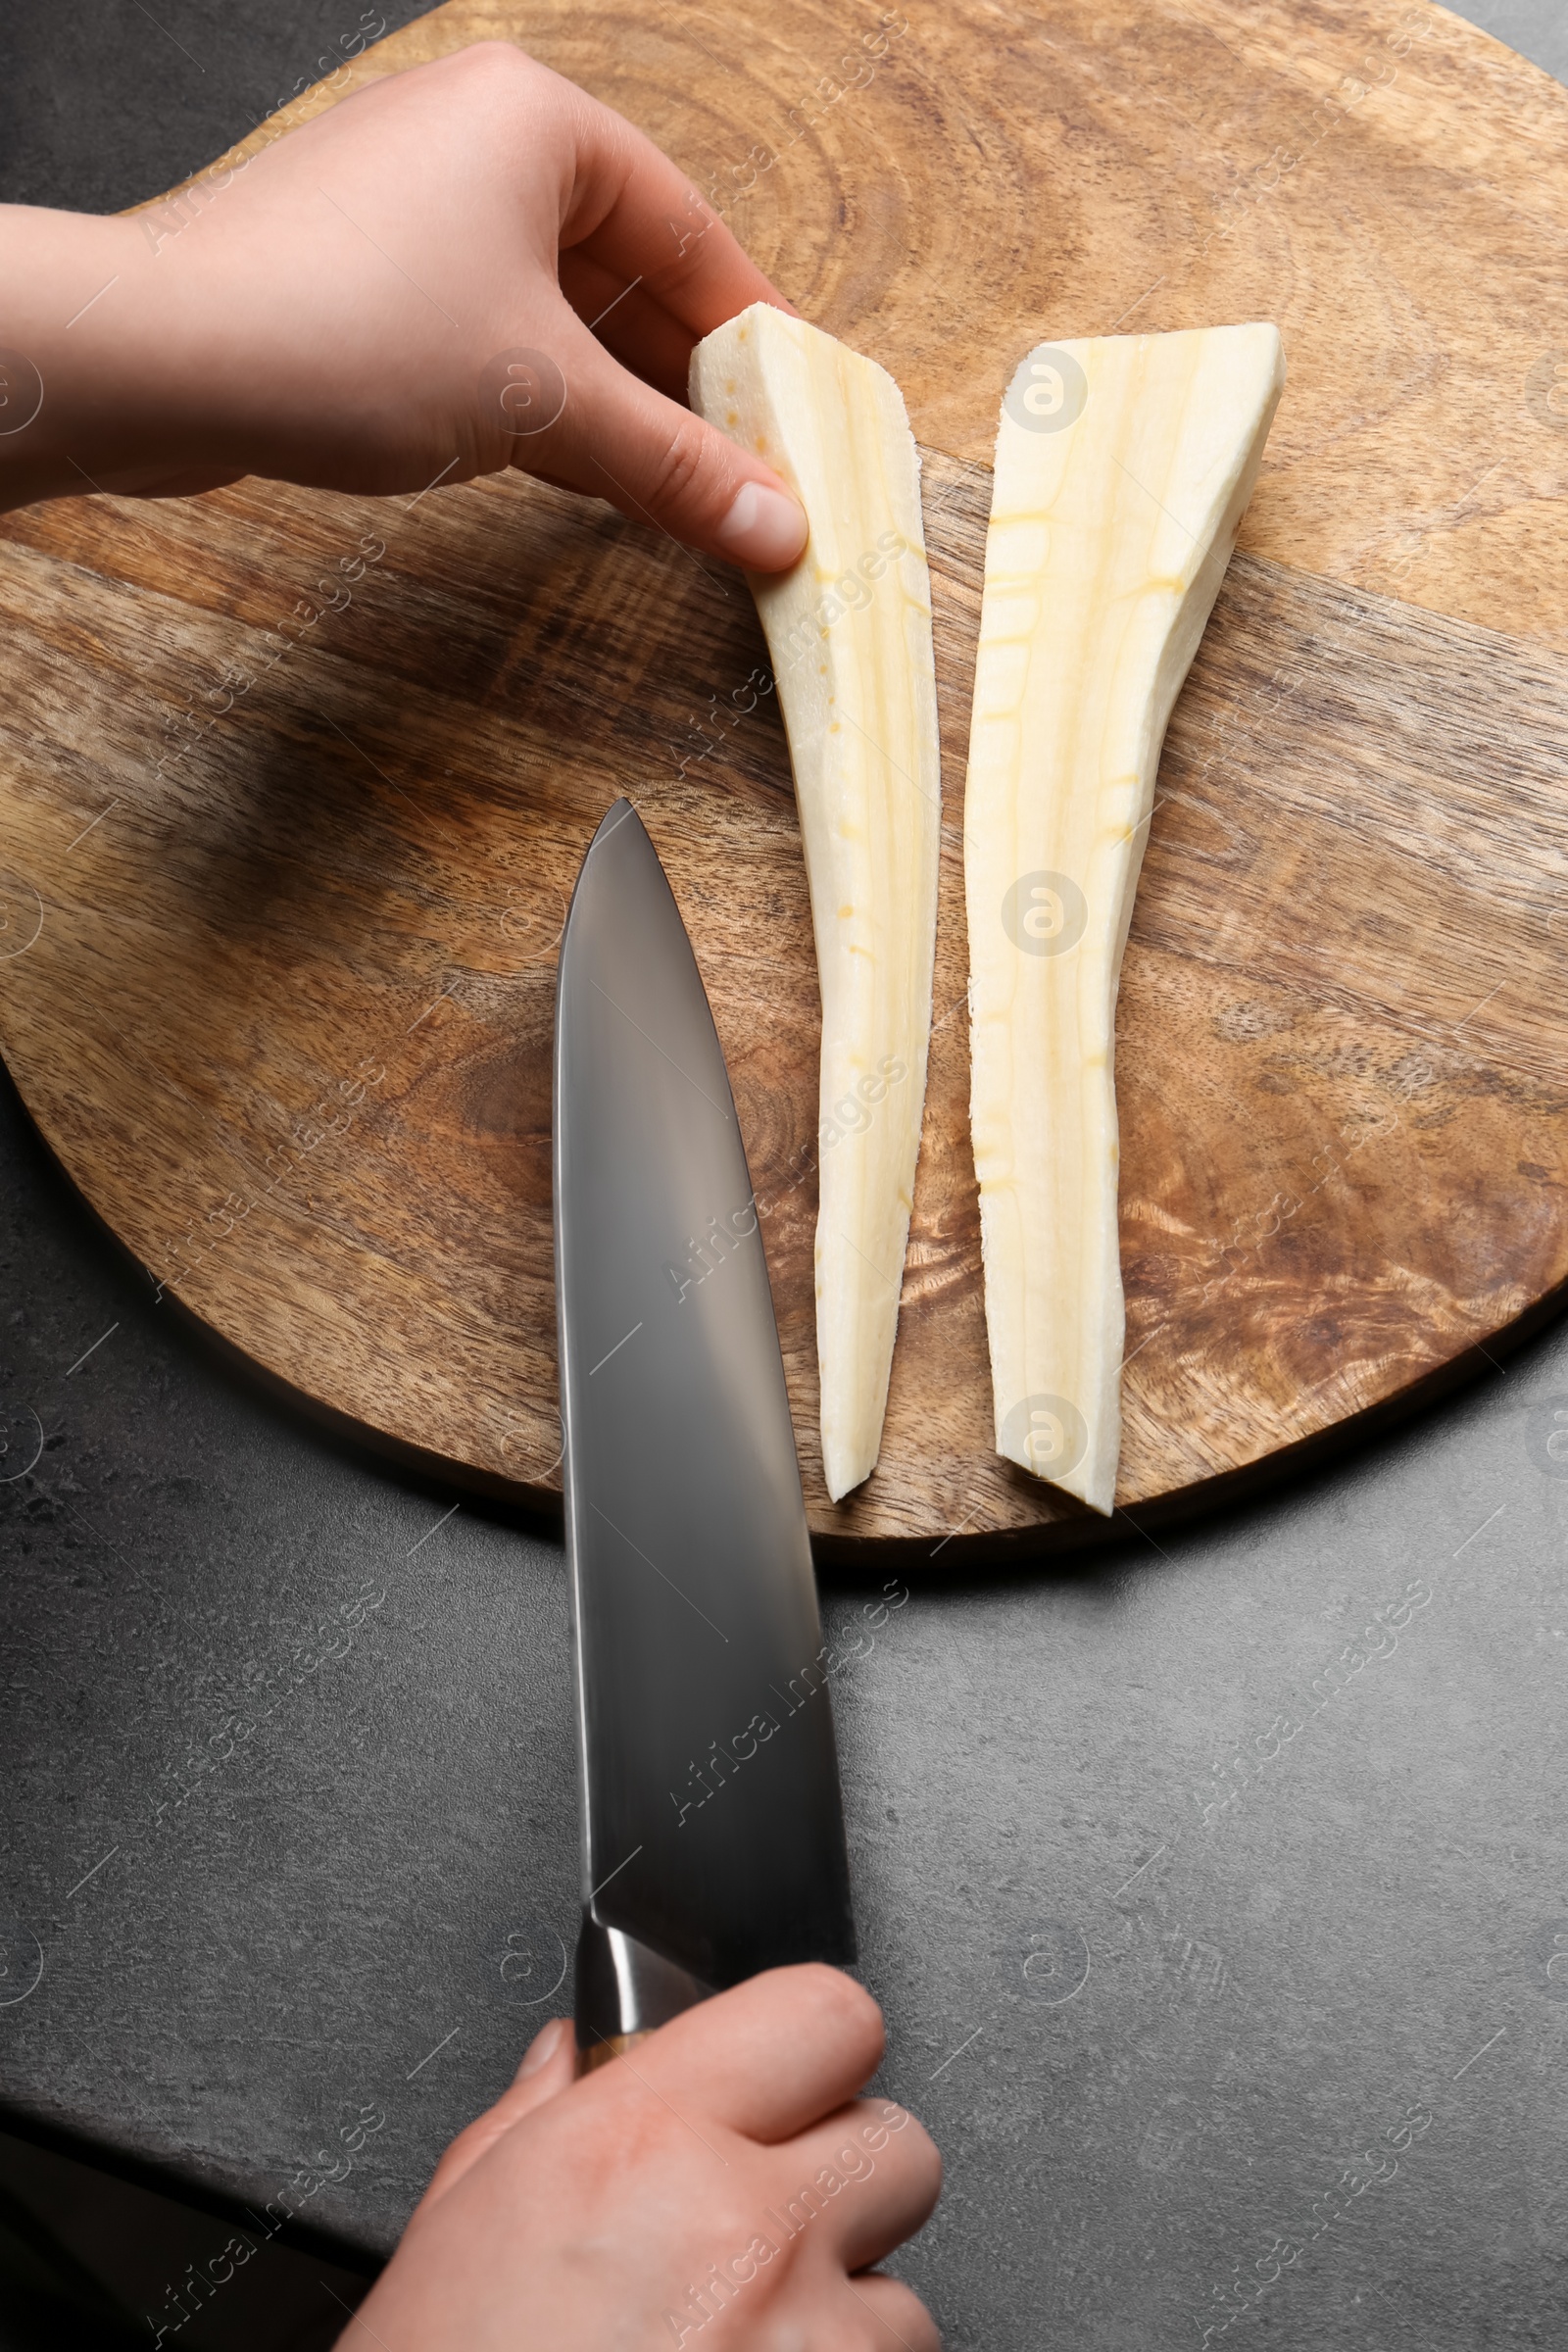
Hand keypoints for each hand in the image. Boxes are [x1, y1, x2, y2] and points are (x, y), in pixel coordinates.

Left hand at [0, 42, 806, 567]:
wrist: (165, 359)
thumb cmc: (351, 332)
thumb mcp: (547, 405)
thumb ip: (672, 466)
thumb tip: (773, 526)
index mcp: (540, 121)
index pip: (692, 235)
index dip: (753, 339)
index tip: (797, 418)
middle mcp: (477, 141)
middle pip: (627, 275)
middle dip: (684, 386)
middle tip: (742, 472)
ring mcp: (414, 207)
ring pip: (555, 315)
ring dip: (614, 408)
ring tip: (675, 494)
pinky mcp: (363, 274)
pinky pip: (489, 337)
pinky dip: (541, 406)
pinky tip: (583, 479)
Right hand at [350, 1964, 941, 2347]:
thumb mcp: (450, 2239)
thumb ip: (535, 2119)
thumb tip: (578, 2052)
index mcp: (642, 2146)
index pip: (825, 2012)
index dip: (806, 2052)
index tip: (779, 2089)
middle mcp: (748, 2233)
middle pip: (898, 2147)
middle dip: (839, 2190)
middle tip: (756, 2243)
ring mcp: (816, 2351)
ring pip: (906, 2300)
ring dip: (839, 2329)